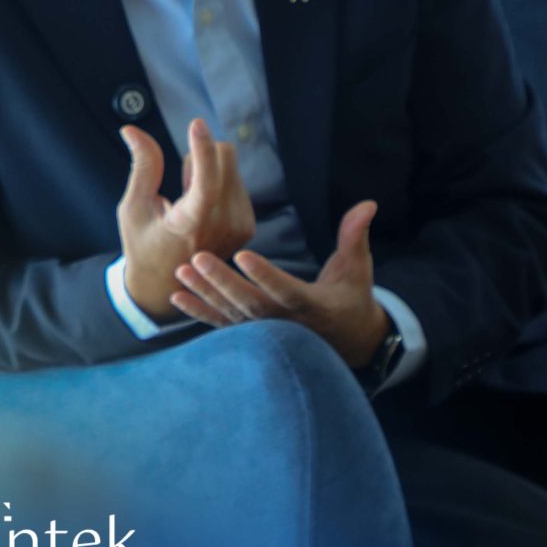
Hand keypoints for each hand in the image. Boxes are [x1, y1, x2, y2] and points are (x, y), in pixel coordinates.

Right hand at [117, 120, 254, 322]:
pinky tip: (203, 208)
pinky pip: (237, 181)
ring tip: (189, 201)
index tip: (196, 123)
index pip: (205, 182)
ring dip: (210, 170)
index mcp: (190, 224)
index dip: (201, 149)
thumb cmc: (143, 245)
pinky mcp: (248, 226)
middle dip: (201, 155)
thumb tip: (131, 130)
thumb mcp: (133, 208)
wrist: (167, 285)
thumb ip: (142, 167)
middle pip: (224, 158)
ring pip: (232, 166)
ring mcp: (239, 226)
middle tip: (180, 182)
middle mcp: (222, 225)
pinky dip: (219, 183)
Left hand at [171, 200, 390, 369]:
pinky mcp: (253, 336)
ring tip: (182, 271)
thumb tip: (368, 204)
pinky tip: (178, 296)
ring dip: (205, 295)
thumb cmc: (351, 298)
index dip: (265, 275)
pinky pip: (223, 326)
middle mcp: (287, 323)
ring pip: (233, 315)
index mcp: (313, 305)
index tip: (243, 254)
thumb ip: (355, 237)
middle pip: (251, 303)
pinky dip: (200, 313)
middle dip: (223, 282)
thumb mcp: (358, 269)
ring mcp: (268, 333)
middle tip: (198, 257)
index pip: (286, 290)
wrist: (347, 342)